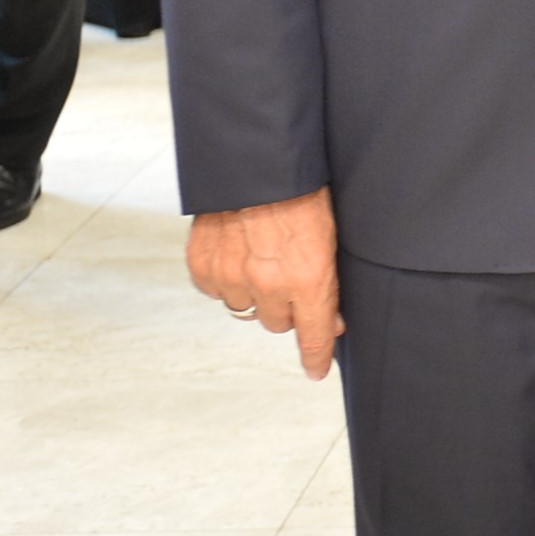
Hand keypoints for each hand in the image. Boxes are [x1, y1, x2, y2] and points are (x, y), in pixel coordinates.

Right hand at [185, 189, 343, 377]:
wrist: (256, 165)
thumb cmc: (303, 195)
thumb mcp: (330, 239)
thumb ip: (329, 283)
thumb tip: (331, 321)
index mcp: (308, 279)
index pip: (314, 334)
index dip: (316, 356)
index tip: (316, 370)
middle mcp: (267, 285)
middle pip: (277, 324)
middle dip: (286, 308)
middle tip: (288, 278)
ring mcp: (231, 276)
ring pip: (245, 309)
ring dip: (254, 293)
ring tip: (261, 258)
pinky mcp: (203, 266)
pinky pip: (216, 290)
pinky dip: (225, 279)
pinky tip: (236, 255)